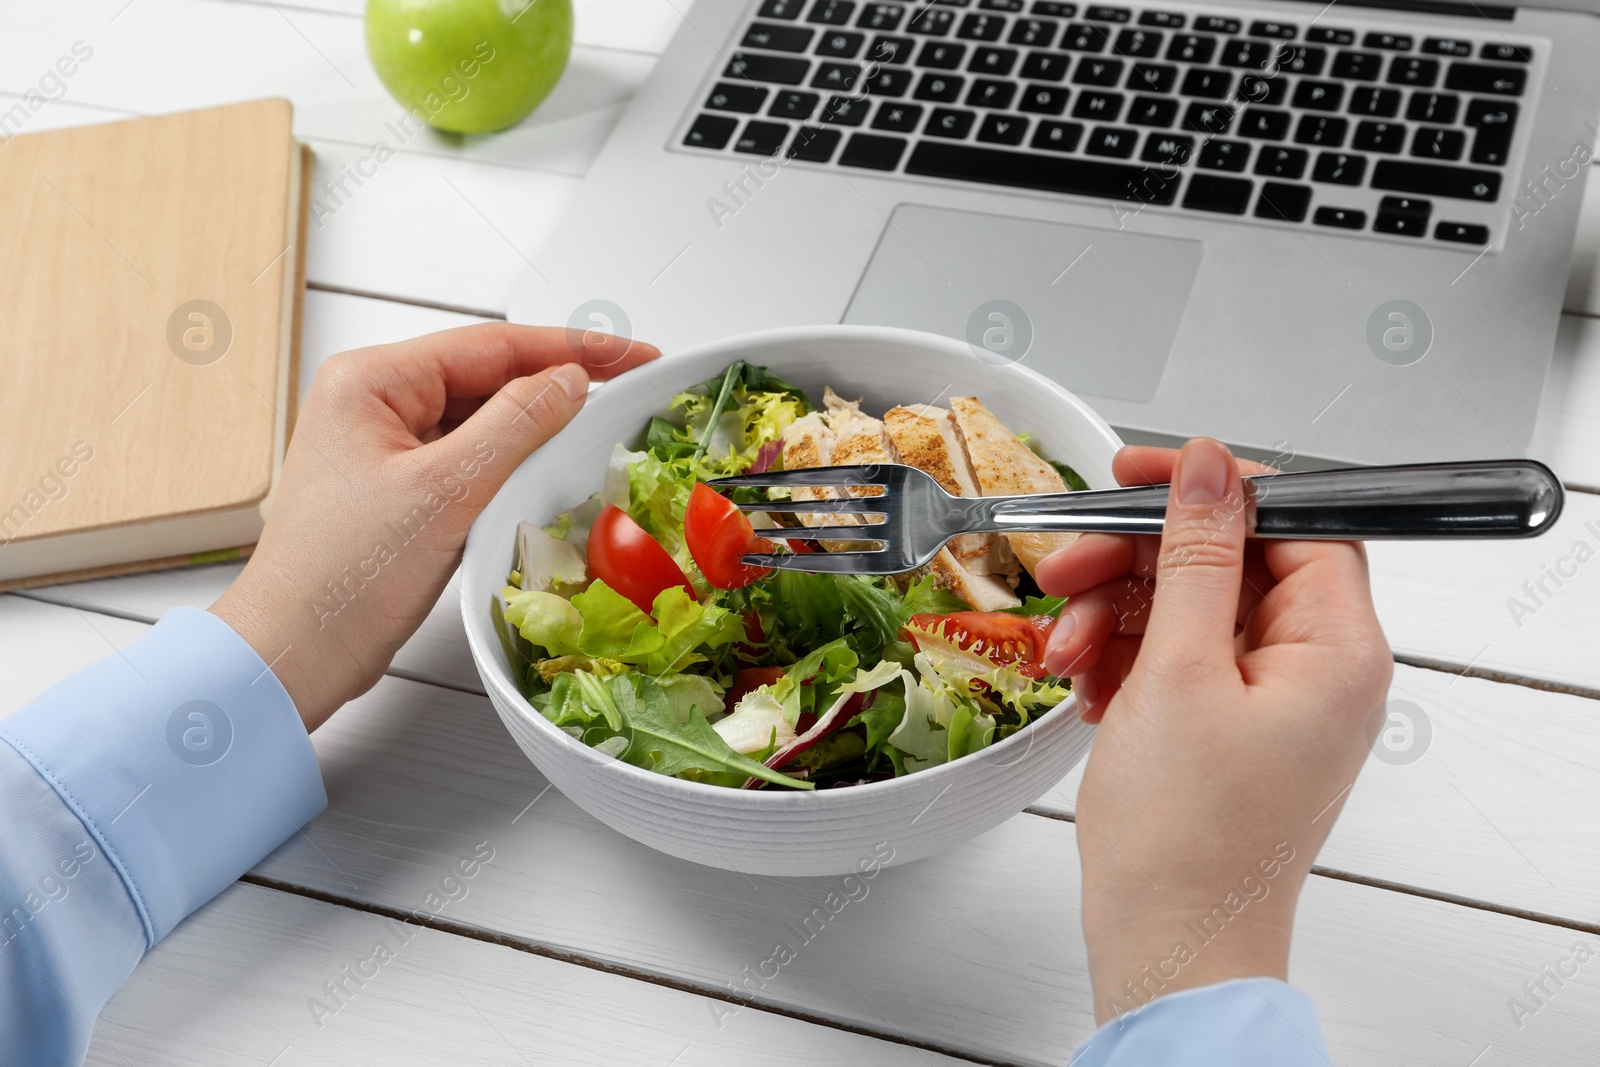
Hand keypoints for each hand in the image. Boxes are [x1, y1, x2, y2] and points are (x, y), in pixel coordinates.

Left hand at [211, 324, 656, 731]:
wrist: (293, 653)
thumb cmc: (342, 578)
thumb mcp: (446, 491)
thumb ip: (515, 424)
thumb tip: (568, 380)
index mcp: (369, 381)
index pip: (492, 345)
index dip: (572, 349)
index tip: (631, 355)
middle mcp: (371, 402)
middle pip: (487, 376)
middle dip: (556, 387)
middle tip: (626, 393)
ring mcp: (382, 446)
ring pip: (480, 419)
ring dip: (533, 429)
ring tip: (592, 436)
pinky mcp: (396, 488)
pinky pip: (467, 458)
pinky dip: (508, 465)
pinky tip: (542, 476)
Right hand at [1033, 438, 1391, 1022]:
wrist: (1167, 947)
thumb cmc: (1187, 838)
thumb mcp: (1178, 671)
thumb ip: (1194, 556)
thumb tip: (1210, 467)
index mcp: (1338, 650)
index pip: (1295, 521)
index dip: (1216, 486)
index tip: (1138, 475)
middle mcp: (1317, 670)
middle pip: (1229, 562)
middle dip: (1138, 560)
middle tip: (1067, 566)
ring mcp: (1271, 702)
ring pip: (1189, 609)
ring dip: (1116, 615)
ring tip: (1065, 651)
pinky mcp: (1229, 728)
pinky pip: (1175, 659)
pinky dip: (1123, 660)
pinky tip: (1085, 687)